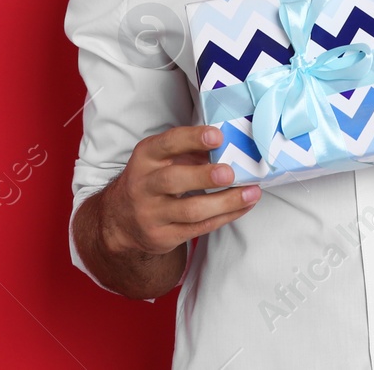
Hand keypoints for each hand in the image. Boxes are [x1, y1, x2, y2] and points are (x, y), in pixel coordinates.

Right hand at [100, 124, 261, 259]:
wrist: (122, 219)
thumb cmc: (153, 180)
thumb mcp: (162, 159)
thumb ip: (190, 151)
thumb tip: (230, 146)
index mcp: (145, 157)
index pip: (167, 144)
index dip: (192, 138)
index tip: (217, 136)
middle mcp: (144, 185)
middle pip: (173, 180)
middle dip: (204, 176)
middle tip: (229, 173)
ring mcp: (151, 214)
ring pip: (190, 210)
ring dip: (225, 202)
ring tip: (251, 193)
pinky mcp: (162, 236)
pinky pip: (198, 228)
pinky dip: (225, 217)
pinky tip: (242, 207)